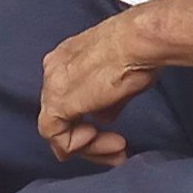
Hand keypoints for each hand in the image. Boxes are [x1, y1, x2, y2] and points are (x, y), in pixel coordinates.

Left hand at [37, 9, 157, 164]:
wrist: (138, 42)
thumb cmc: (139, 50)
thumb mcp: (121, 80)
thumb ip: (107, 102)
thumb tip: (103, 117)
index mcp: (67, 58)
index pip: (68, 101)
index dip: (87, 123)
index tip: (114, 138)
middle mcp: (54, 69)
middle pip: (61, 116)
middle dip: (88, 139)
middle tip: (117, 151)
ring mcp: (53, 85)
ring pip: (56, 128)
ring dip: (87, 146)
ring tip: (116, 150)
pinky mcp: (58, 101)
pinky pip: (55, 134)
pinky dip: (76, 146)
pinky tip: (98, 141)